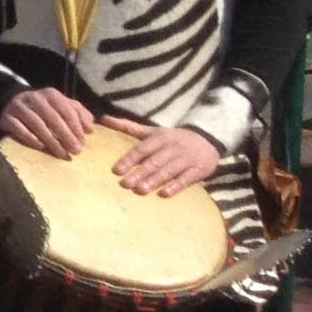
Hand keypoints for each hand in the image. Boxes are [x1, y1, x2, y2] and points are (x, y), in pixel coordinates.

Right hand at [0, 87, 96, 156]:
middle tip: (75, 151)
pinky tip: (40, 147)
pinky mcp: (6, 117)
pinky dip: (30, 138)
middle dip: (66, 136)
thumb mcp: (63, 106)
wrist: (14, 102)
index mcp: (51, 94)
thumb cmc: (45, 108)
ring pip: (37, 124)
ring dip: (51, 140)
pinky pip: (18, 128)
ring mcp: (19, 107)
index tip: (83, 143)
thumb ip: (78, 114)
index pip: (67, 110)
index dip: (76, 127)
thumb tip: (90, 129)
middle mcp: (34, 98)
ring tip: (61, 153)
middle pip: (53, 118)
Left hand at [101, 116, 223, 195]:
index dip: (129, 159)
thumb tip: (104, 118)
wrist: (208, 139)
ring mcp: (186, 159)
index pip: (142, 149)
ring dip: (154, 180)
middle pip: (154, 161)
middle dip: (139, 172)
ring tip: (140, 190)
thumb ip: (129, 127)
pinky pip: (186, 178)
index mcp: (160, 138)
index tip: (116, 170)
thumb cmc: (173, 138)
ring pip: (169, 170)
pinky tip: (164, 194)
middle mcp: (172, 148)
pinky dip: (175, 186)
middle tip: (125, 184)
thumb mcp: (152, 131)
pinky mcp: (199, 169)